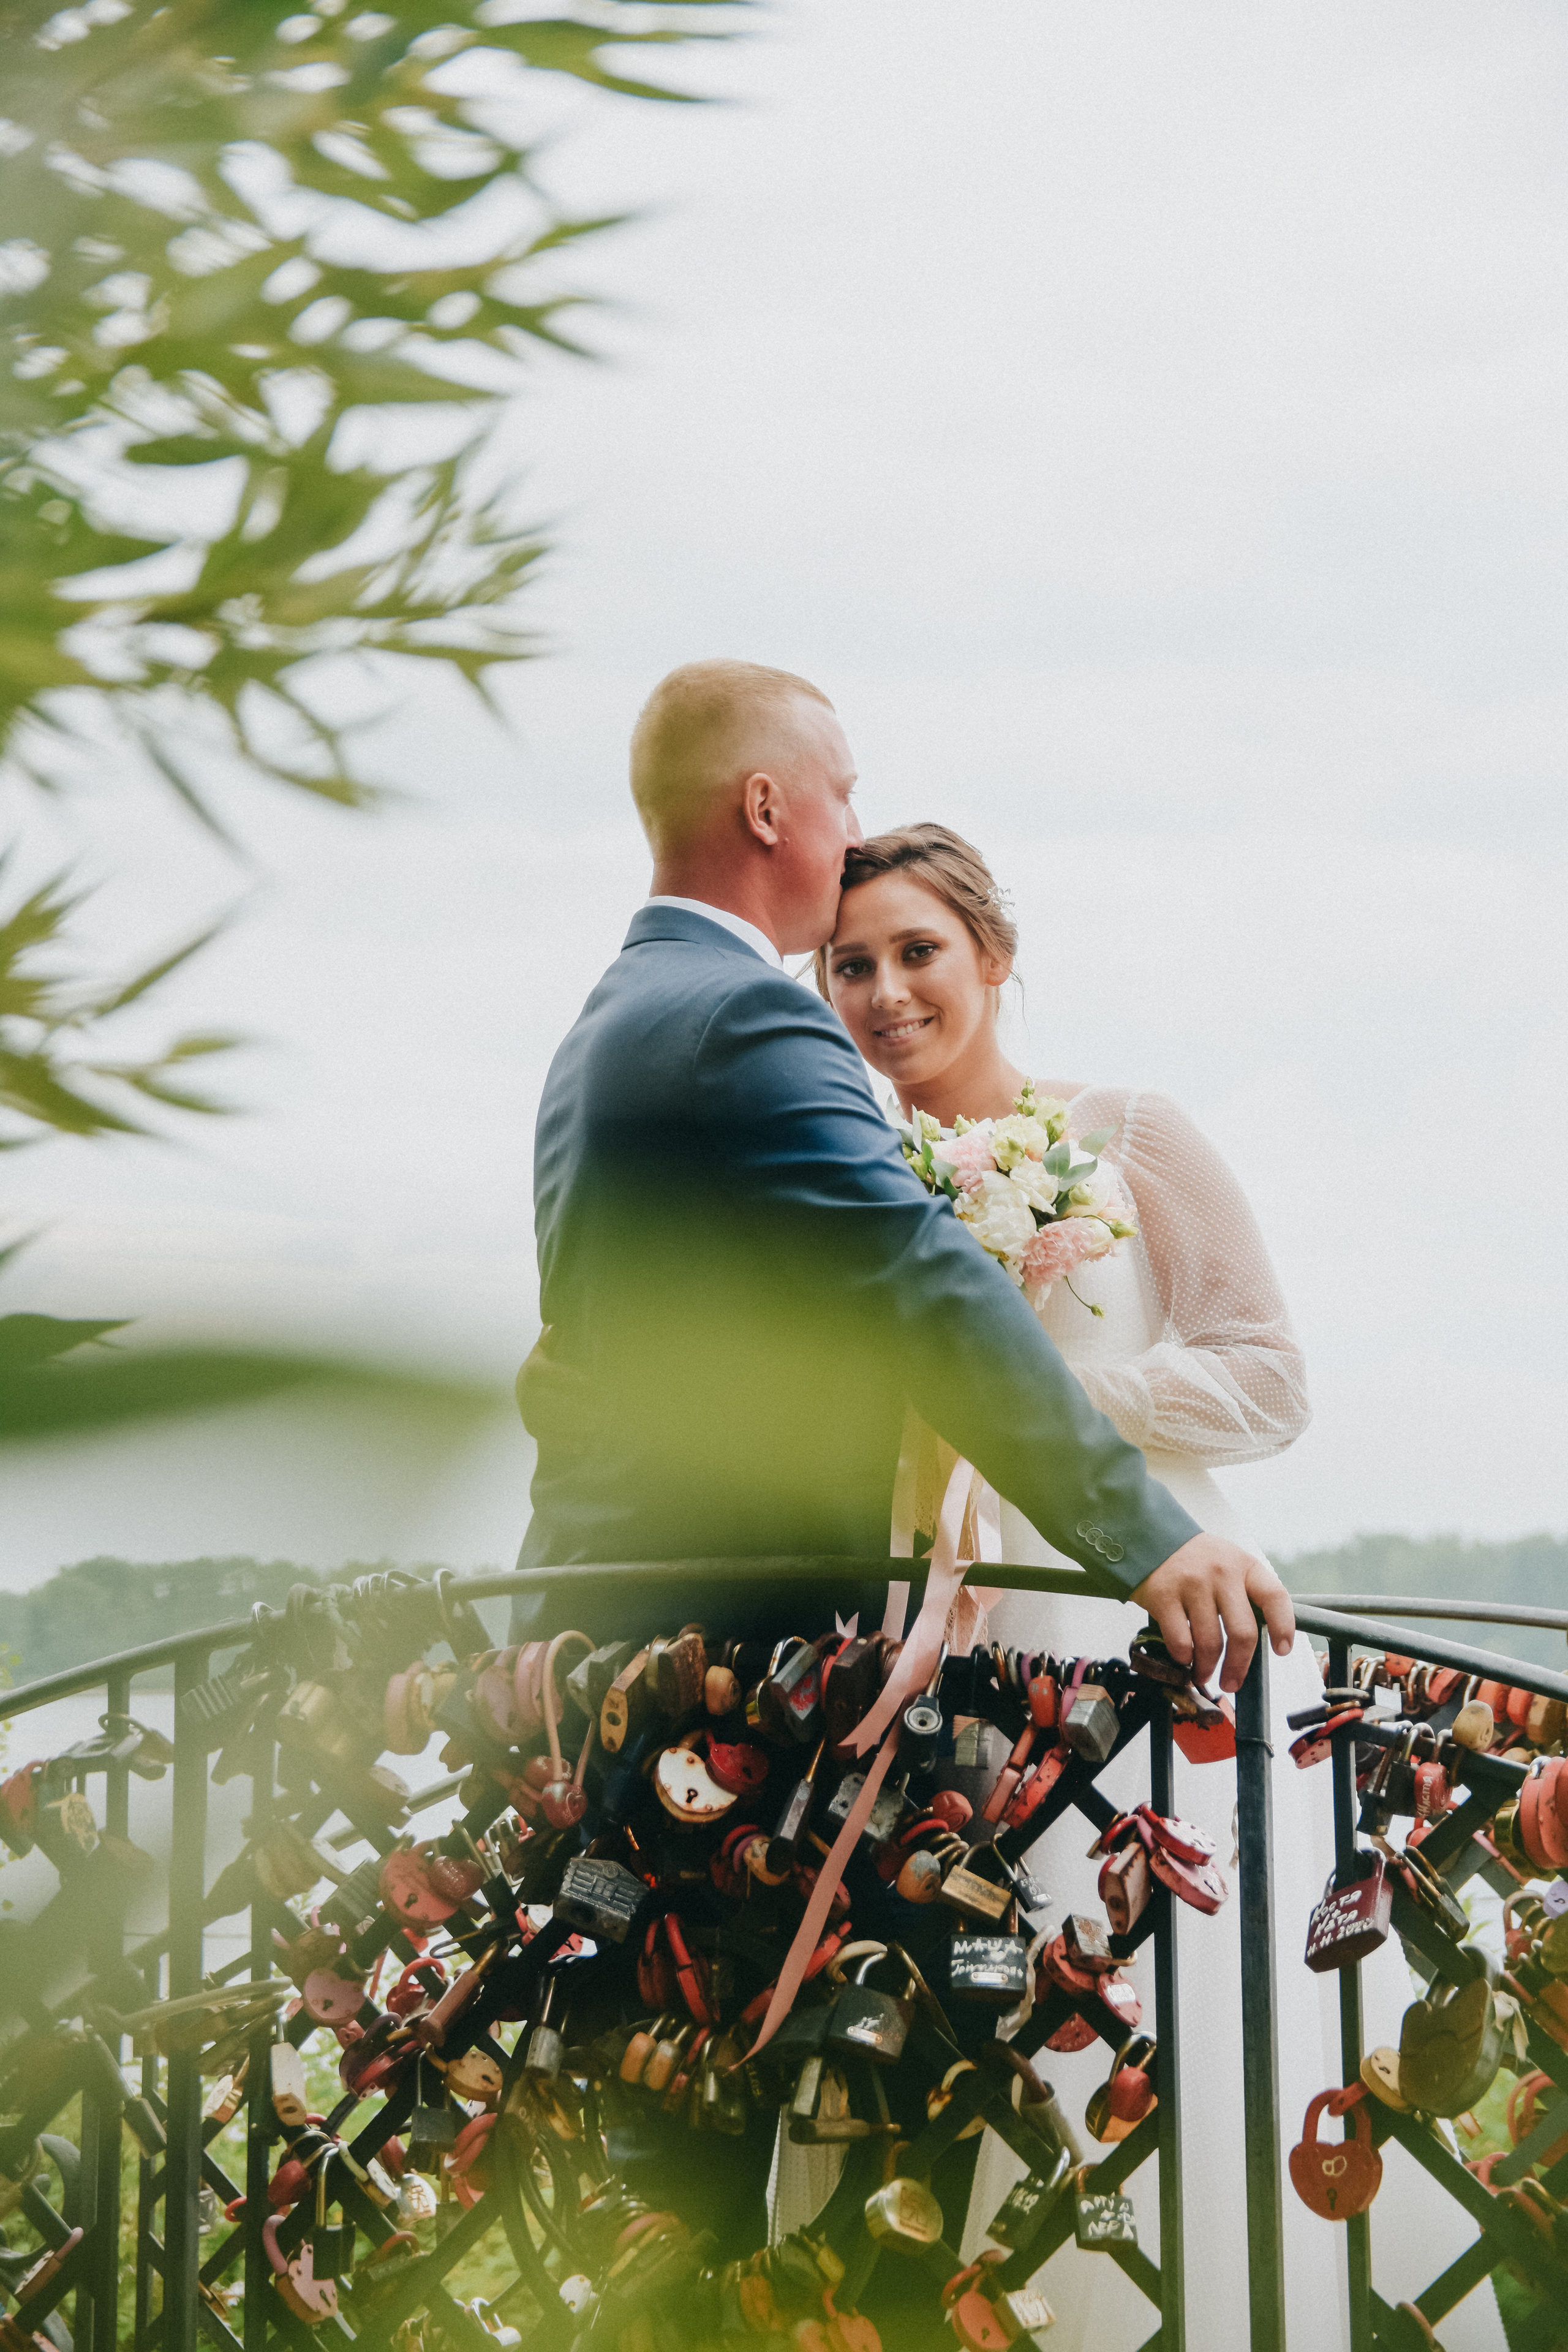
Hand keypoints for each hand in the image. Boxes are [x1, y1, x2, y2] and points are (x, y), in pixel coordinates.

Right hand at [1129, 1534, 1295, 1694]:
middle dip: (1239, 1667)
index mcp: (1244, 1566)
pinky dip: (1184, 1658)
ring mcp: (1192, 1584)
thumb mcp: (1230, 1563)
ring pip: (1210, 1643)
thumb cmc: (1198, 1559)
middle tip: (1232, 1683)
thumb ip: (1246, 1593)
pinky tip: (1184, 1657)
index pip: (1274, 1597)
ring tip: (1204, 1674)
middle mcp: (1221, 1573)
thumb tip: (1259, 1640)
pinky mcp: (1164, 1596)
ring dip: (1208, 1668)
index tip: (1282, 1650)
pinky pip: (1180, 1641)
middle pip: (1242, 1632)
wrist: (1151, 1537)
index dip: (1283, 1627)